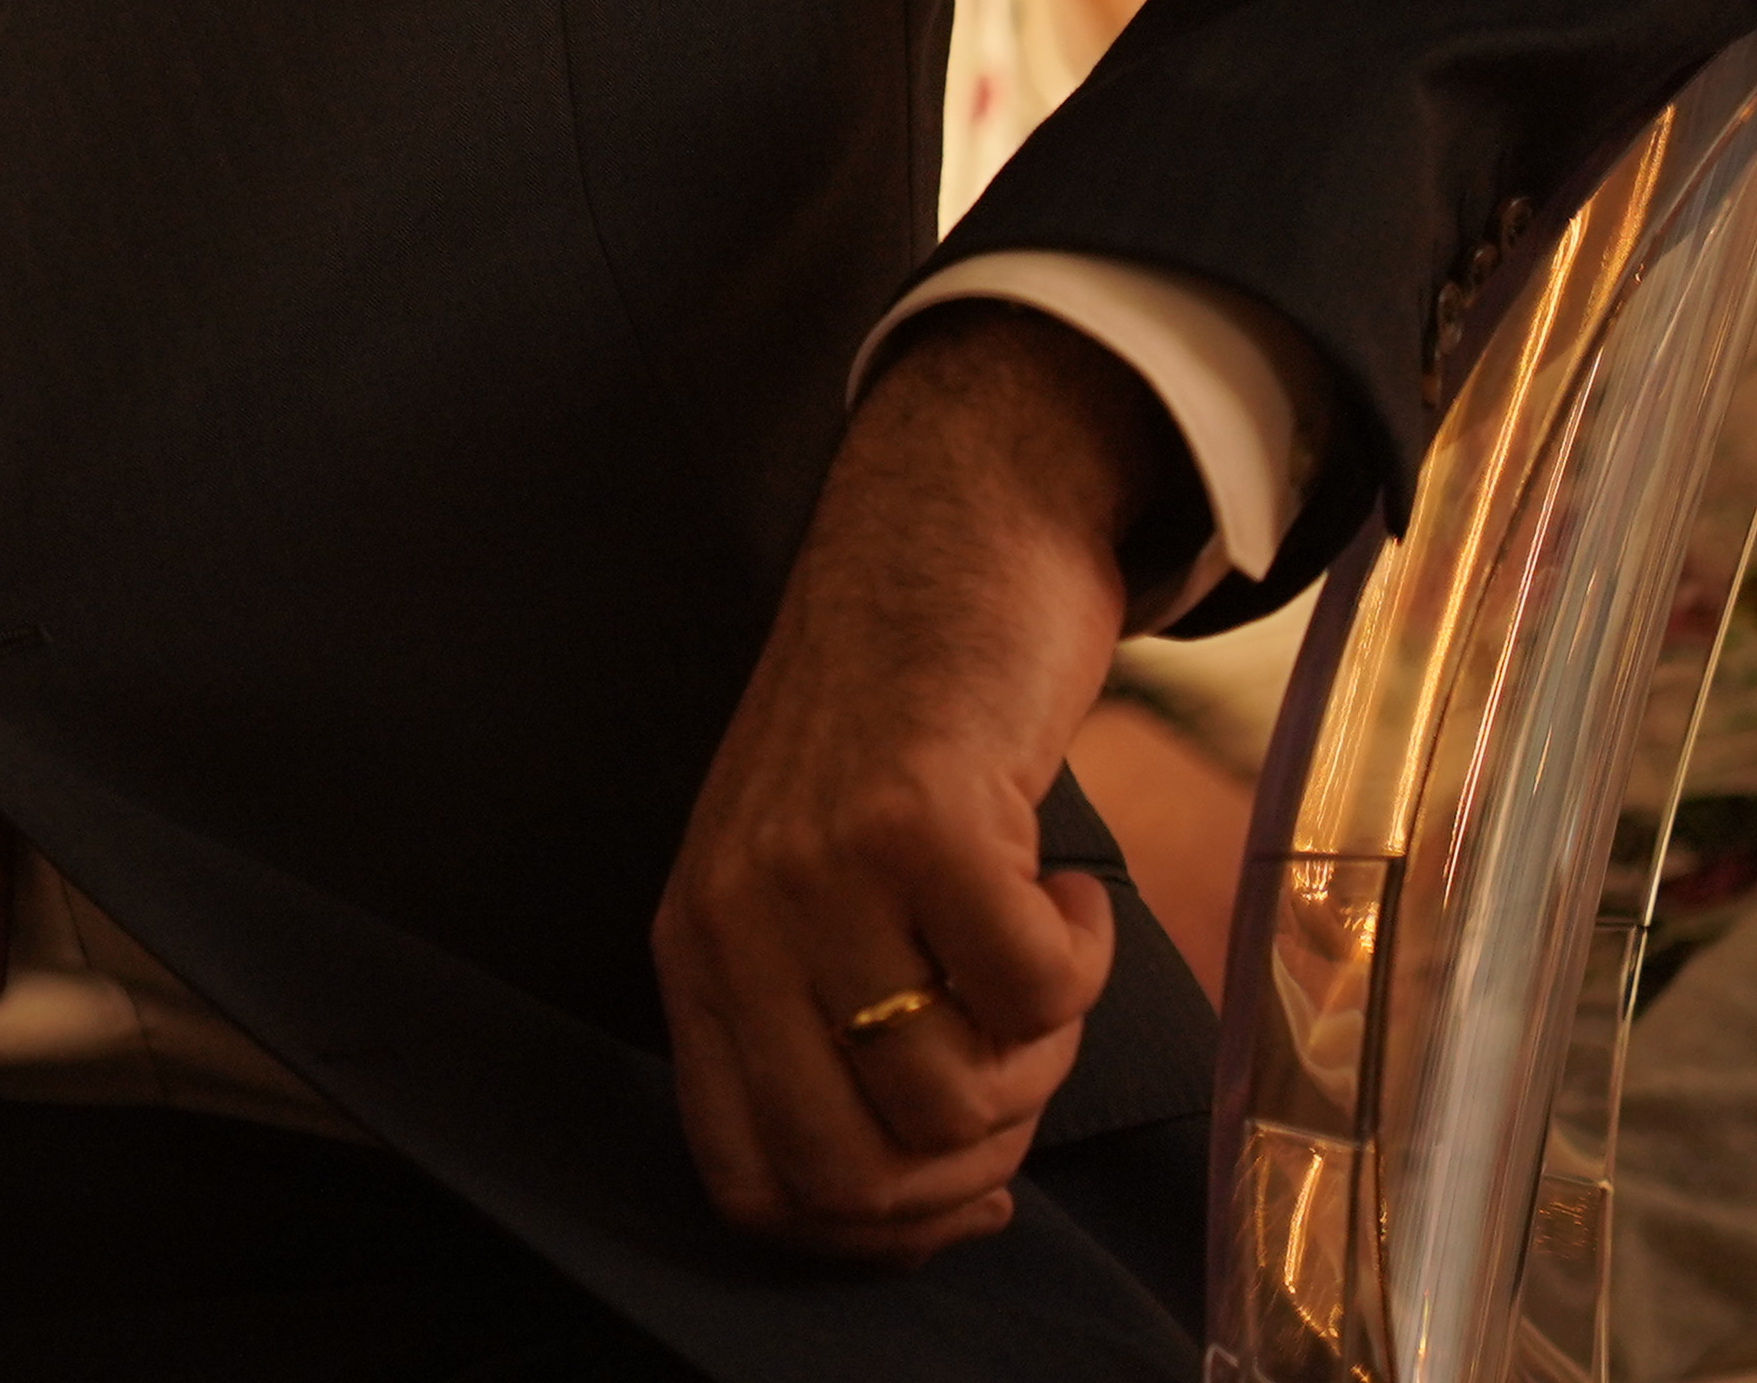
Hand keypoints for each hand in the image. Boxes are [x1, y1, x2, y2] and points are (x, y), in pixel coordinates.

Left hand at [654, 306, 1161, 1260]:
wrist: (935, 549)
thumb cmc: (891, 742)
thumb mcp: (809, 894)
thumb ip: (835, 1034)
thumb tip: (937, 1208)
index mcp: (698, 958)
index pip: (754, 1188)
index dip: (880, 1232)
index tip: (968, 1191)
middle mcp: (735, 922)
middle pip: (855, 1172)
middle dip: (974, 1163)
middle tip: (1024, 1060)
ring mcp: (817, 871)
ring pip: (953, 1096)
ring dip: (1040, 1053)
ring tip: (1039, 949)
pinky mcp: (918, 820)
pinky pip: (1035, 994)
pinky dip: (1082, 960)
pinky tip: (1060, 883)